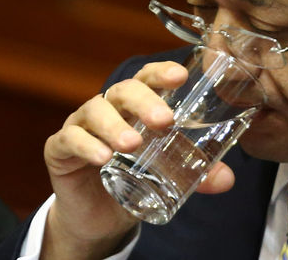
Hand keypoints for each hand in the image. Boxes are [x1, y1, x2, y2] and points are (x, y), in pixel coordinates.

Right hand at [40, 61, 235, 259]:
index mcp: (136, 105)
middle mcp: (109, 108)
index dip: (161, 72)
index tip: (180, 76)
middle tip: (164, 120)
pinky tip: (103, 158)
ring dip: (115, 125)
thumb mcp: (169, 174)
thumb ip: (198, 174)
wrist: (100, 215)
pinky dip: (87, 146)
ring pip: (95, 111)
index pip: (147, 78)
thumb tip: (227, 180)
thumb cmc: (136, 178)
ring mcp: (82, 125)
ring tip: (132, 144)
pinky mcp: (60, 149)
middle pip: (123, 90)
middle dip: (144, 100)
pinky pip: (70, 140)